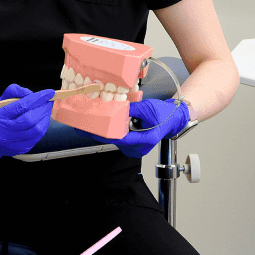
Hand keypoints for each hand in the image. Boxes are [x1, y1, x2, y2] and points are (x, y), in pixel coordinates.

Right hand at [0, 85, 54, 162]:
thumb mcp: (0, 101)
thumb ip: (14, 92)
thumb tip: (31, 94)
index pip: (20, 106)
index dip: (37, 99)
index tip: (48, 92)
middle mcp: (4, 132)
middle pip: (30, 120)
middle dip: (43, 108)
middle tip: (48, 101)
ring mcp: (12, 143)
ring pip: (36, 130)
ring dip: (45, 118)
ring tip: (46, 110)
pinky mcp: (20, 149)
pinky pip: (37, 137)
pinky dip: (43, 127)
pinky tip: (42, 120)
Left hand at [75, 98, 189, 157]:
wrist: (173, 119)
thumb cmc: (163, 114)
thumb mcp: (147, 108)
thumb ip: (130, 109)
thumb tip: (114, 105)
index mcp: (144, 140)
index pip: (118, 138)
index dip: (101, 134)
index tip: (88, 129)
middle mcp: (138, 147)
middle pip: (113, 140)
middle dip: (98, 131)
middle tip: (82, 123)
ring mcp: (135, 148)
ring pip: (115, 140)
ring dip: (104, 131)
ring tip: (90, 121)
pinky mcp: (132, 146)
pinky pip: (118, 139)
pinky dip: (111, 132)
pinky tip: (103, 124)